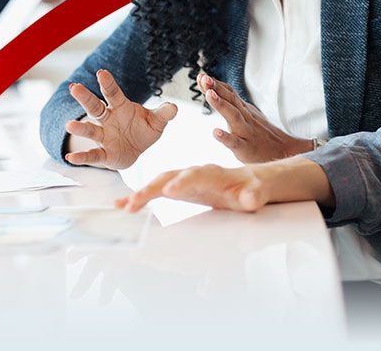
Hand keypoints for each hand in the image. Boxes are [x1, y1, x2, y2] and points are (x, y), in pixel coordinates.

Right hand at [63, 69, 177, 169]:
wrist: (135, 151)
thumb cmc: (142, 130)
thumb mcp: (156, 122)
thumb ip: (163, 114)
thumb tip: (174, 107)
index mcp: (121, 107)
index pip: (114, 94)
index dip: (108, 83)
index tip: (101, 73)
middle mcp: (108, 119)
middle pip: (95, 107)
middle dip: (85, 97)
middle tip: (74, 87)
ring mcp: (103, 136)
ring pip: (90, 129)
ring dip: (80, 128)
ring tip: (69, 125)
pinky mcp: (103, 154)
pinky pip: (92, 155)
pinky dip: (81, 157)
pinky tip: (71, 158)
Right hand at [115, 164, 267, 212]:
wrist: (250, 182)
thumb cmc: (253, 189)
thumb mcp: (257, 194)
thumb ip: (253, 195)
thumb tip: (249, 199)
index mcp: (214, 174)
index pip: (196, 175)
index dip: (182, 182)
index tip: (169, 191)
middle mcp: (195, 173)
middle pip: (169, 176)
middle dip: (151, 188)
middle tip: (134, 203)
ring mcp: (184, 180)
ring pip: (158, 182)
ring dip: (141, 194)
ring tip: (124, 207)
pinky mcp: (178, 188)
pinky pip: (156, 191)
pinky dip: (140, 197)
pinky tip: (123, 204)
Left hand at [198, 73, 311, 162]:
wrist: (283, 151)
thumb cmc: (259, 133)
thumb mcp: (247, 113)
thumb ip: (229, 102)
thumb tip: (211, 88)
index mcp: (243, 109)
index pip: (229, 93)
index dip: (215, 83)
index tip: (201, 75)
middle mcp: (245, 117)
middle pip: (230, 100)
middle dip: (216, 88)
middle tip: (204, 78)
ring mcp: (246, 132)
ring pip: (233, 116)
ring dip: (221, 105)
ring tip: (209, 94)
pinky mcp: (246, 148)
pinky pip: (235, 142)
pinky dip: (226, 137)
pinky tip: (216, 132)